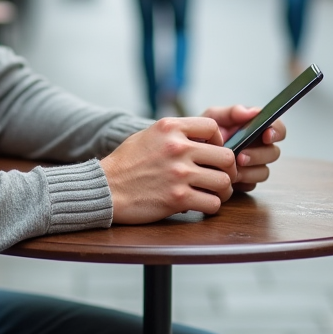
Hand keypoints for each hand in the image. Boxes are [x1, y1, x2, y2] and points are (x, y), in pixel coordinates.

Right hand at [101, 117, 237, 223]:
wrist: (105, 189)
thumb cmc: (125, 163)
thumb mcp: (147, 135)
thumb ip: (174, 134)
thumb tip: (201, 138)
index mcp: (170, 127)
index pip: (213, 127)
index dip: (219, 140)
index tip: (212, 151)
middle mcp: (177, 147)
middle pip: (226, 156)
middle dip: (227, 169)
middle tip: (221, 177)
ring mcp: (179, 173)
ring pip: (224, 182)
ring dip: (222, 190)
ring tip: (214, 193)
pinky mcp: (178, 198)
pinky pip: (212, 203)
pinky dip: (211, 206)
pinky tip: (201, 205)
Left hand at [201, 104, 285, 192]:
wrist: (185, 155)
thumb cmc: (201, 132)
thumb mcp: (212, 117)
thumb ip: (231, 112)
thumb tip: (253, 111)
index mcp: (254, 129)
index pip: (277, 129)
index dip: (277, 132)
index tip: (266, 134)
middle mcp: (258, 148)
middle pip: (273, 153)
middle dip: (259, 155)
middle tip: (240, 157)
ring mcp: (252, 166)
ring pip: (264, 171)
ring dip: (250, 171)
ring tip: (232, 168)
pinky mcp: (245, 182)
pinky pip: (252, 185)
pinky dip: (241, 181)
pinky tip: (229, 178)